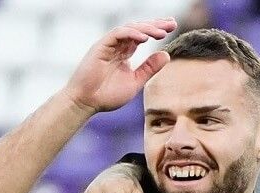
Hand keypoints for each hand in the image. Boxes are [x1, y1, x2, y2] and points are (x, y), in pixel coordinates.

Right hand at [61, 18, 176, 113]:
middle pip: (138, 29)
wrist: (87, 102)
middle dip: (155, 25)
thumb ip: (149, 68)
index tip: (172, 27)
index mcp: (124, 52)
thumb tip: (166, 54)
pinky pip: (117, 34)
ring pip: (129, 29)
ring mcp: (108, 45)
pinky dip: (131, 34)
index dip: (156, 30)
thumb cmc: (107, 95)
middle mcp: (117, 46)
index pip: (142, 36)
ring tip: (162, 32)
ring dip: (147, 28)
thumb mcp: (135, 81)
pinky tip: (145, 38)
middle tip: (172, 23)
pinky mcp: (100, 46)